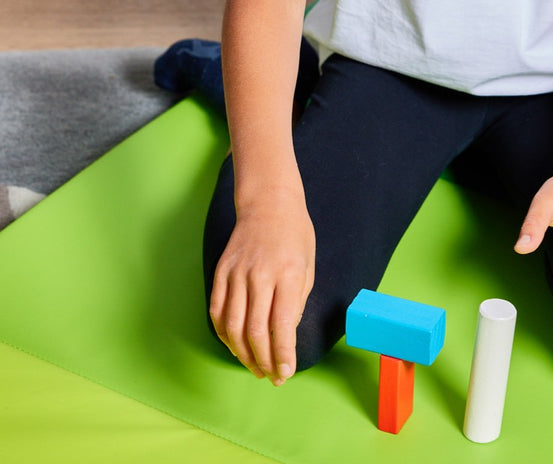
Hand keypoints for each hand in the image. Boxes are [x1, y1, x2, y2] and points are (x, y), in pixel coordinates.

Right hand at [209, 191, 314, 384]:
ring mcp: (236, 272)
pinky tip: (235, 345)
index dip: (283, 354)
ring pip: (233, 326)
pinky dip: (224, 334)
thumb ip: (295, 303)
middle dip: (263, 361)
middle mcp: (259, 274)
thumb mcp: (308, 267)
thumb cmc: (295, 235)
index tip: (286, 373)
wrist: (269, 202)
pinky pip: (217, 311)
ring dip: (242, 354)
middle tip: (271, 376)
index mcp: (287, 273)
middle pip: (254, 331)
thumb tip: (283, 336)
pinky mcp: (221, 271)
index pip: (281, 325)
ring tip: (254, 367)